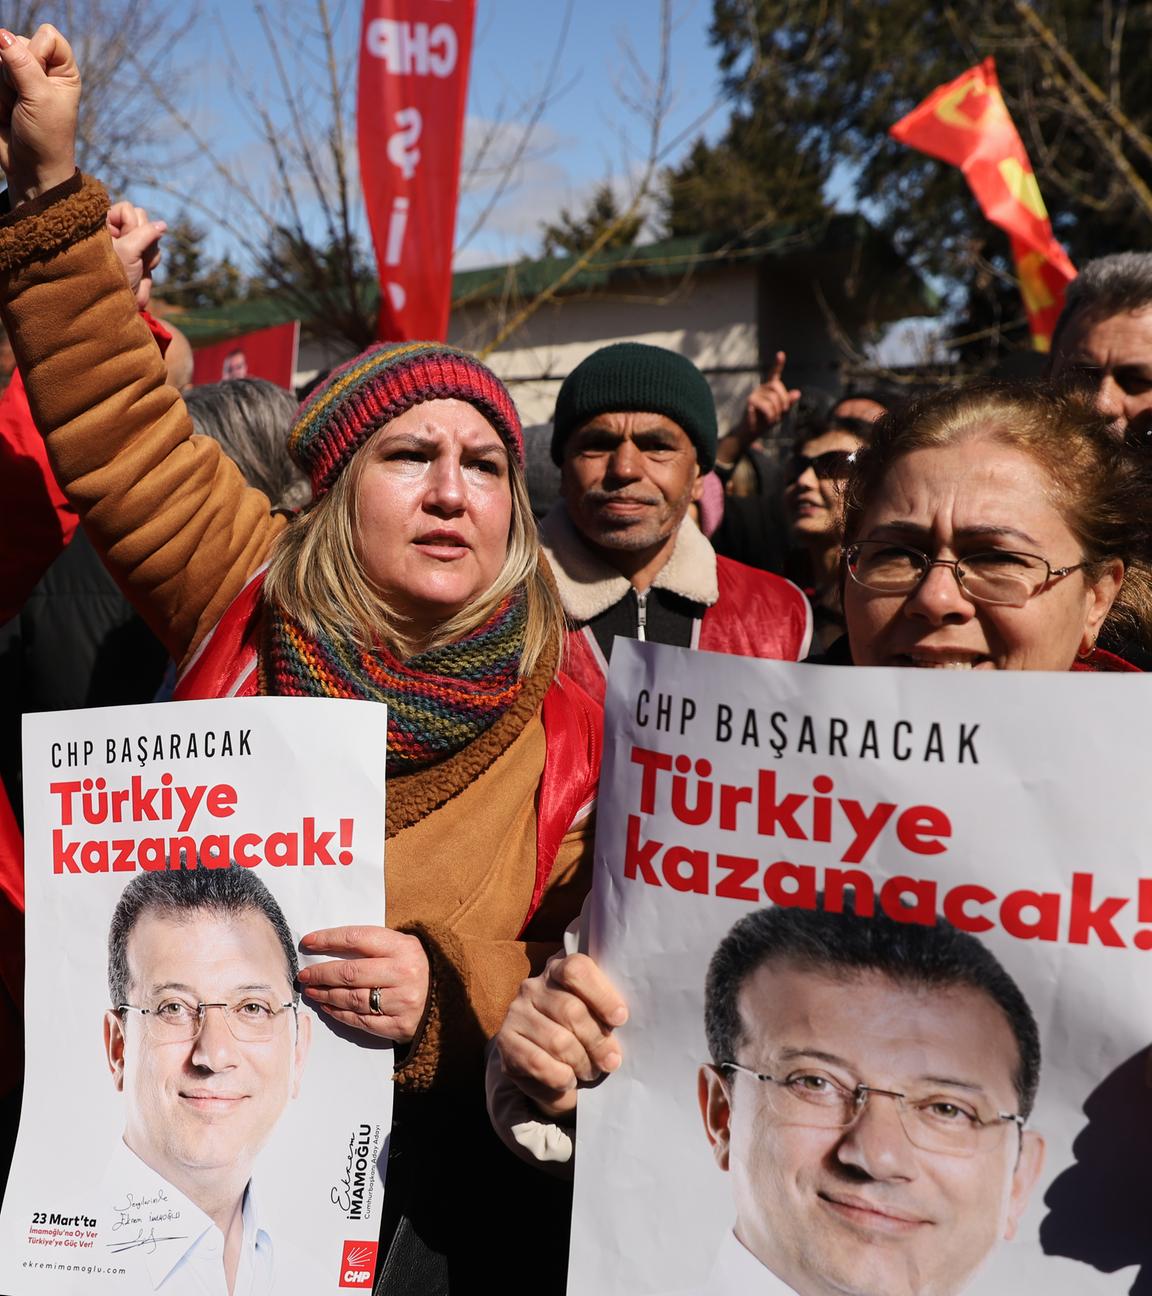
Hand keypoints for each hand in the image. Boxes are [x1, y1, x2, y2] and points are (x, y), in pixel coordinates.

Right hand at [0, 26, 79, 205]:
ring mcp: (21, 77)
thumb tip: (2, 34)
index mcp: (64, 71)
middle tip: (25, 101)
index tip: (40, 84)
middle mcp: (44, 70)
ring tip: (15, 107)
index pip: (47, 35)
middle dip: (15, 72)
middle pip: (18, 43)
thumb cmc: (45, 137)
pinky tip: (5, 110)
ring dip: (3, 85)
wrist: (30, 168)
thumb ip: (21, 64)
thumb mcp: (39, 98)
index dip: (37, 53)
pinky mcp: (3, 87)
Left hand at [108, 203, 165, 309]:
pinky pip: (154, 252)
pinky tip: (141, 274)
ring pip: (152, 238)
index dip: (132, 225)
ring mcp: (128, 244)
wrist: (116, 306)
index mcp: (103, 224)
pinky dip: (150, 265)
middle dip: (144, 241)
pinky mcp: (137, 257)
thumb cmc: (113, 276)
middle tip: (134, 258)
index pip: (128, 209)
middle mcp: (115, 231)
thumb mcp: (129, 251)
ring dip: (148, 256)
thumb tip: (163, 225)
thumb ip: (147, 233)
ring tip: (137, 269)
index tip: (125, 242)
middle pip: (143, 222)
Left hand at [296, 926, 429, 1043]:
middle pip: (350, 972)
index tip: (308, 942)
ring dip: (326, 994)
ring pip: (353, 999)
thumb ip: (373, 945)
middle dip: (321, 973)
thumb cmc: (418, 967)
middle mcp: (403, 974)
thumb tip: (329, 947)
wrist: (448, 998)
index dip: (329, 940)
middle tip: (304, 974)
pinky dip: (340, 1014)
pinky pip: (361, 1021)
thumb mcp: (403, 946)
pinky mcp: (399, 1025)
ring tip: (312, 990)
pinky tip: (328, 1006)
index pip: (357, 939)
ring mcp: (402, 1002)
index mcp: (403, 947)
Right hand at [493, 953, 627, 1118]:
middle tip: (611, 1060)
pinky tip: (569, 1079)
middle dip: (597, 1040)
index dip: (601, 995)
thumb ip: (607, 1011)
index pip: (576, 970)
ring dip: (582, 1062)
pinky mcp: (506, 1042)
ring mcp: (516, 1013)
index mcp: (559, 969)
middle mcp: (533, 986)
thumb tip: (621, 1020)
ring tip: (591, 1071)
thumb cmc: (584, 1036)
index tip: (621, 1019)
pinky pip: (538, 1063)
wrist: (550, 1070)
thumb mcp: (598, 1017)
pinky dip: (561, 1077)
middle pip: (571, 1010)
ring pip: (557, 1040)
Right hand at [736, 350, 800, 446]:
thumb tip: (797, 393)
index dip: (778, 364)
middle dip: (784, 400)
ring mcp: (755, 393)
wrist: (753, 431)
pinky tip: (768, 420)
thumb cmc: (766, 421)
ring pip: (773, 398)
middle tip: (783, 411)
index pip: (774, 374)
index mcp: (770, 389)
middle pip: (777, 386)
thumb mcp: (781, 412)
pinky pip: (767, 406)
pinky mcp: (751, 401)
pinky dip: (771, 416)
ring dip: (777, 411)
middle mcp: (762, 388)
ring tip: (773, 418)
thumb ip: (789, 402)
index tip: (781, 354)